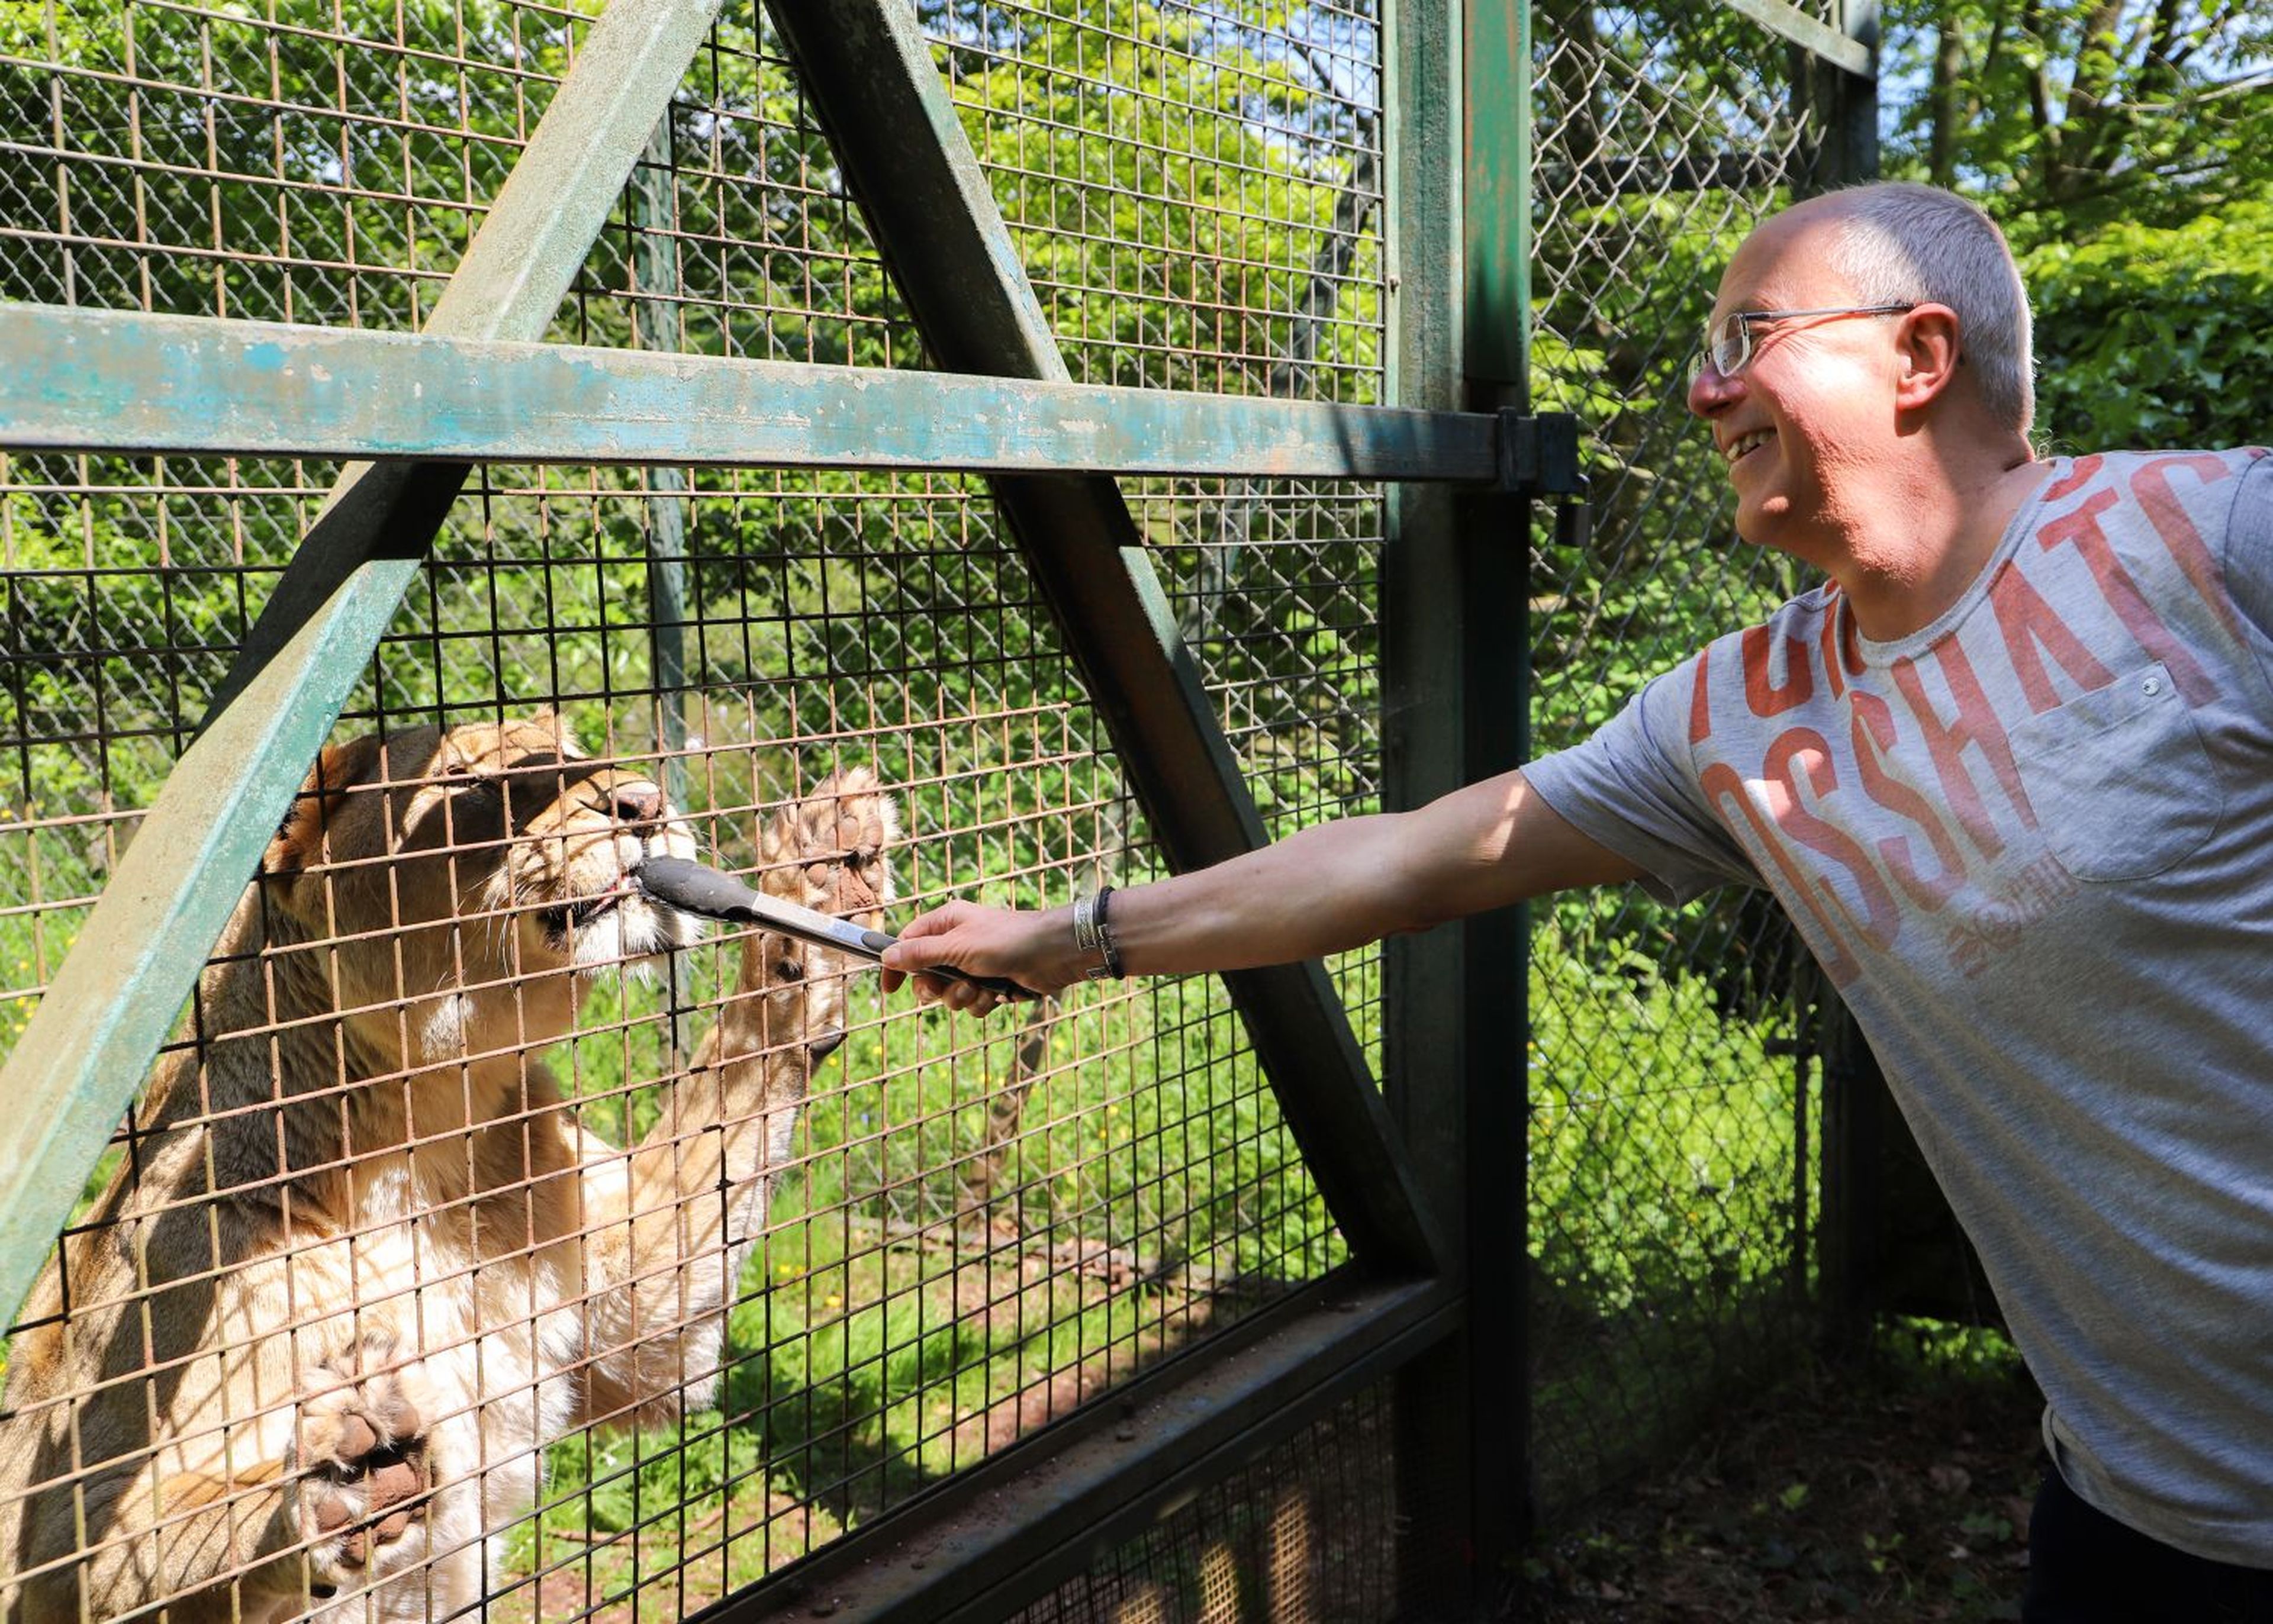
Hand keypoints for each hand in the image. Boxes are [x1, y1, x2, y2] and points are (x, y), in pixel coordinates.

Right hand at [880, 900, 1071, 1014]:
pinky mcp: (992, 984)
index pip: (908, 943)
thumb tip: (887, 955)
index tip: (890, 989)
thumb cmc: (1007, 940)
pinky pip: (972, 1003)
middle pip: (927, 976)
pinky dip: (983, 1003)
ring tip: (980, 987)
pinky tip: (998, 994)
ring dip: (962, 997)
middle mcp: (958, 944)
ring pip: (950, 994)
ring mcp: (975, 965)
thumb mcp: (957, 946)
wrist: (1053, 954)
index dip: (897, 966)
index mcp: (946, 924)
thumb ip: (921, 953)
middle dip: (936, 988)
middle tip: (946, 987)